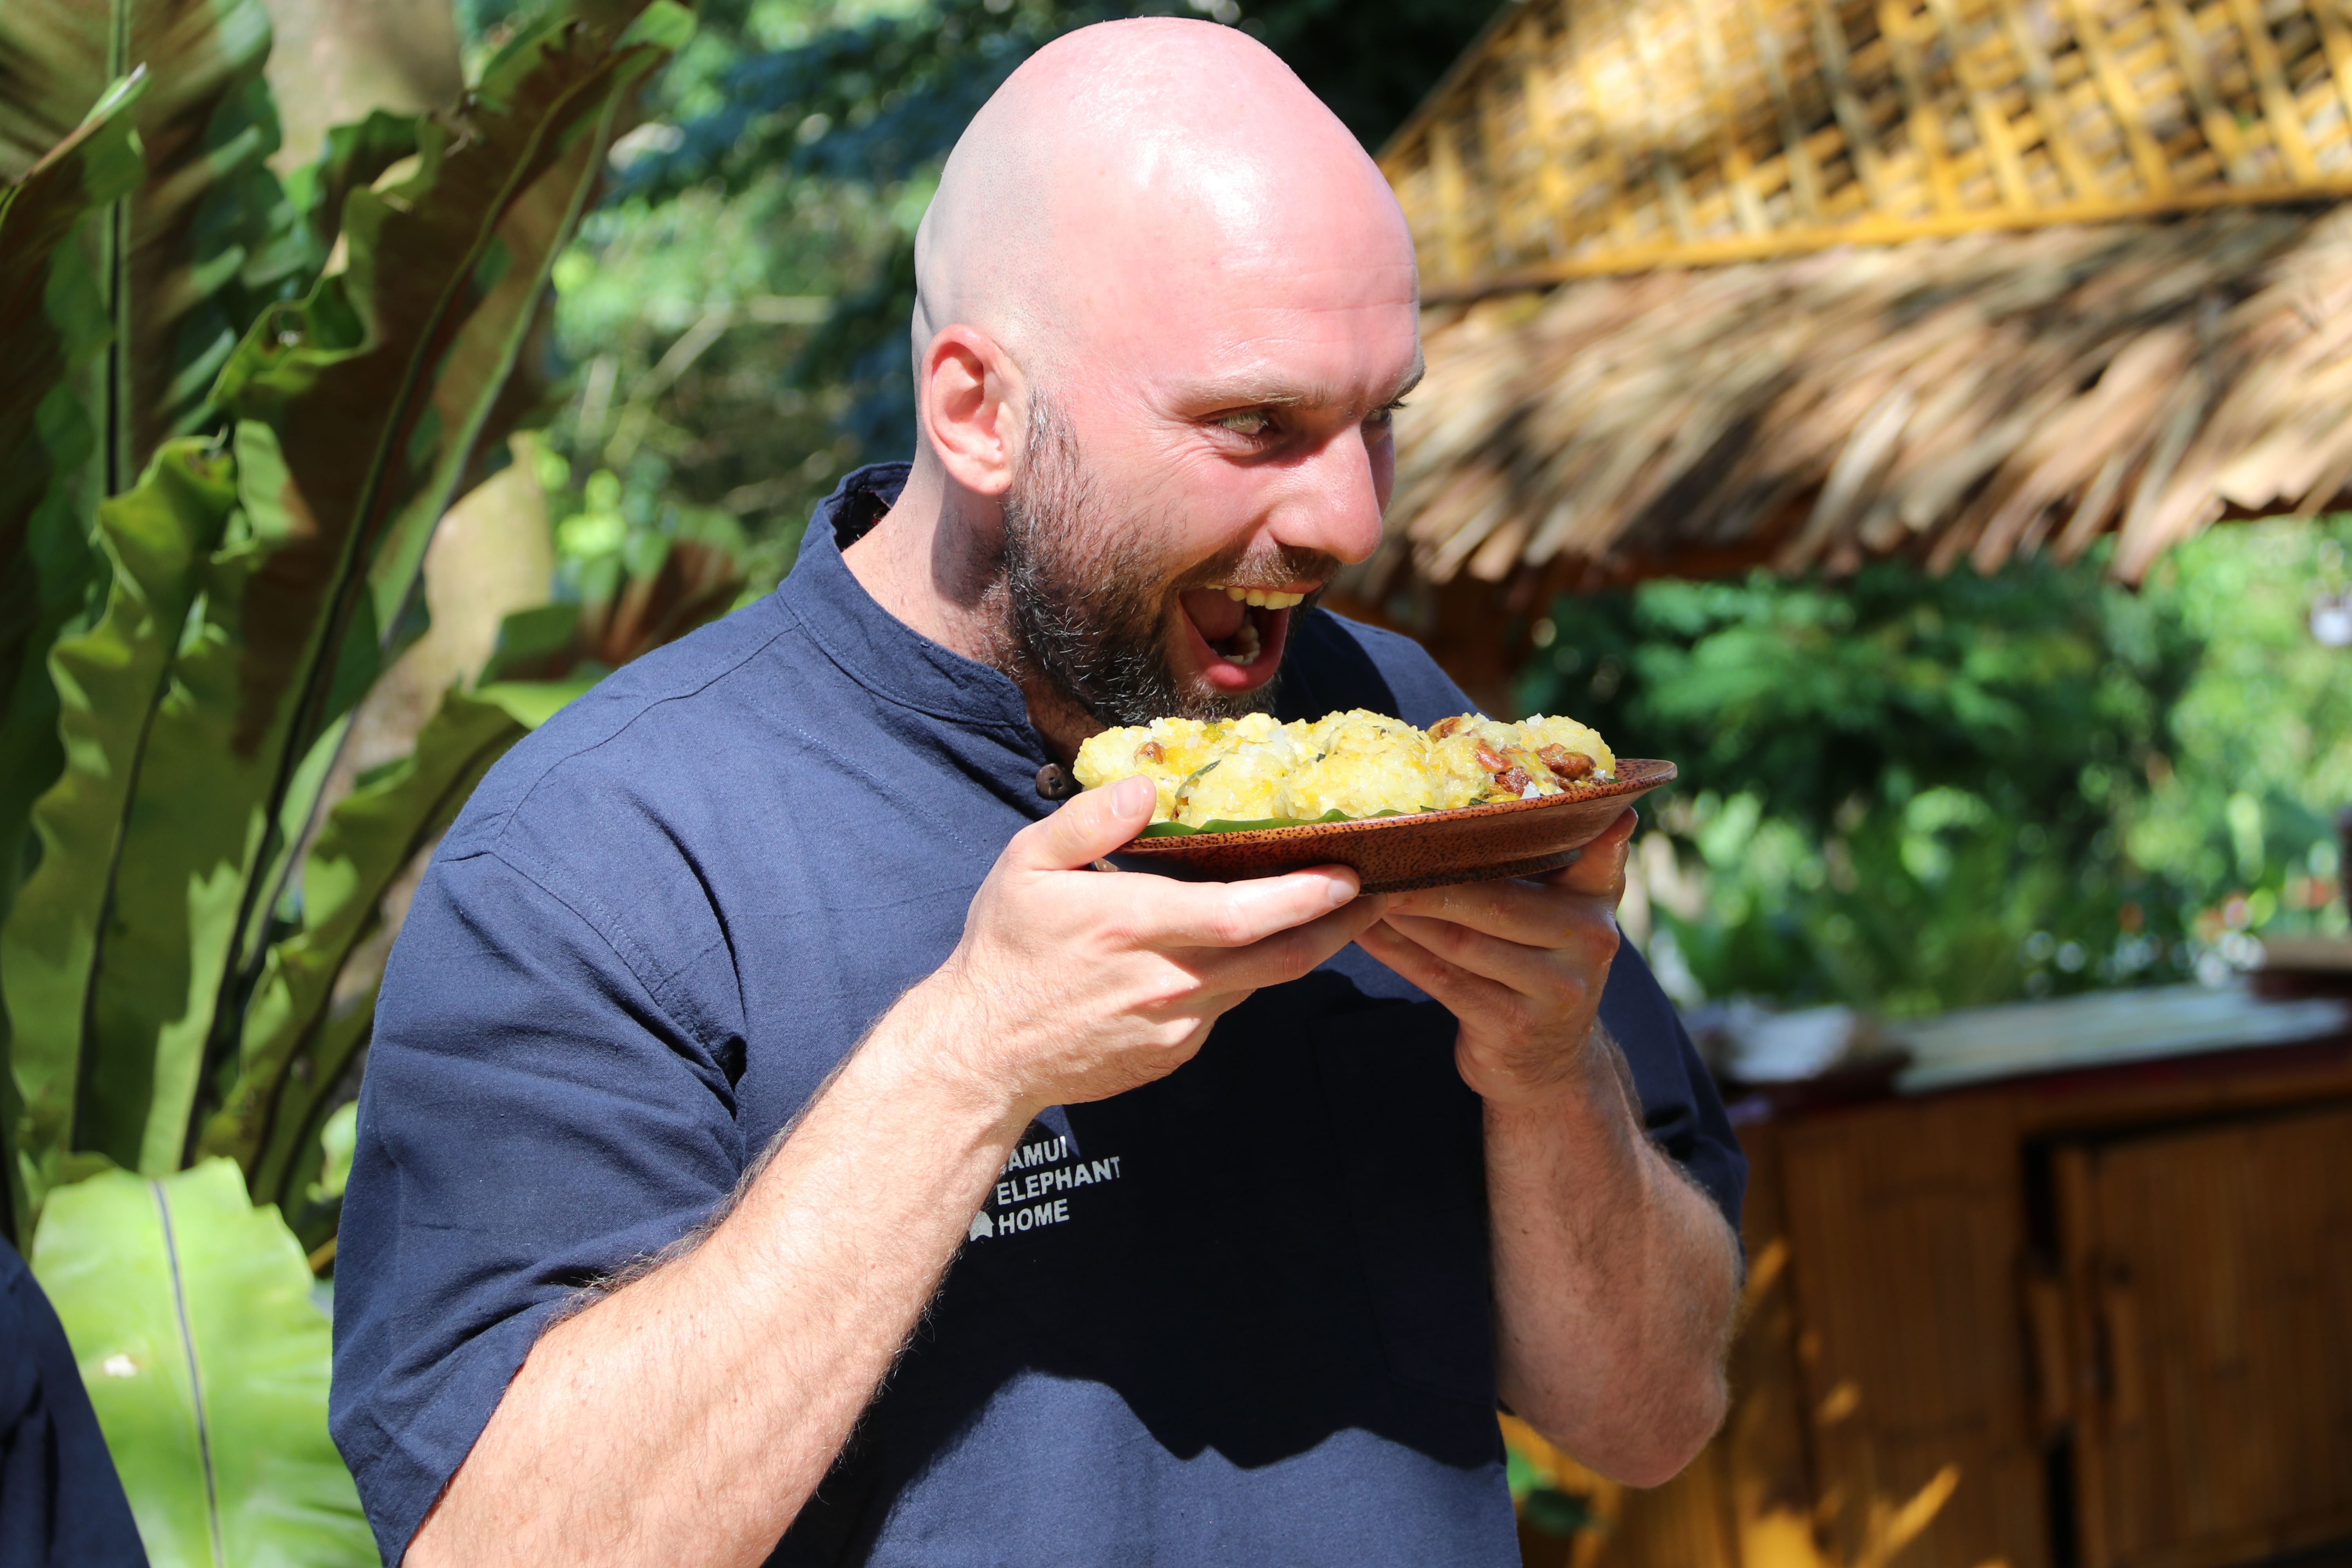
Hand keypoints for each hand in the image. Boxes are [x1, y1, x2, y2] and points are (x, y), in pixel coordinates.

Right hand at [904, 775, 1388, 1123]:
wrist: (981, 1056)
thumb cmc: (1004, 952)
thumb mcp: (1025, 868)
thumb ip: (1087, 822)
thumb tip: (1144, 786)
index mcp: (1134, 927)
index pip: (1242, 916)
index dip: (1305, 897)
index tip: (1351, 873)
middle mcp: (1168, 982)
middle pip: (1280, 959)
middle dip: (1340, 925)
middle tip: (1383, 890)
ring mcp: (1177, 1026)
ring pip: (1259, 983)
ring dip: (1299, 946)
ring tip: (1330, 906)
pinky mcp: (1176, 1053)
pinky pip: (1227, 1006)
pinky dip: (1247, 974)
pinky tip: (1247, 946)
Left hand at [1354, 809, 1634, 1106]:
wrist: (1547, 1061)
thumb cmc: (1537, 963)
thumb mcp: (1561, 909)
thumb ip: (1551, 855)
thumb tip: (1487, 794)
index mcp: (1599, 896)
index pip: (1590, 846)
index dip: (1552, 820)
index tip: (1499, 799)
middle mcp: (1590, 939)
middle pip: (1493, 898)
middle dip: (1426, 875)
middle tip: (1374, 845)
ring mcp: (1557, 988)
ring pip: (1459, 940)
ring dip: (1401, 912)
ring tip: (1359, 884)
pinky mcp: (1514, 1025)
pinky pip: (1440, 979)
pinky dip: (1396, 952)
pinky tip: (1361, 930)